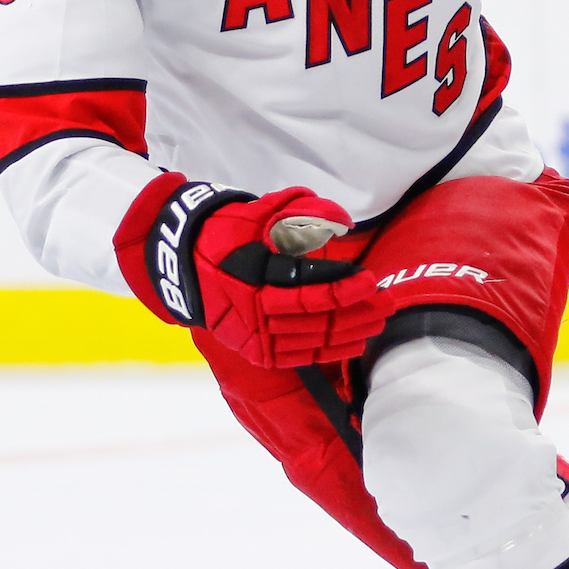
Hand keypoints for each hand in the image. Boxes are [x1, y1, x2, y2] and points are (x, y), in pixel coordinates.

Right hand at [116, 180, 391, 366]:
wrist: (182, 266)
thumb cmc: (225, 233)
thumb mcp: (257, 212)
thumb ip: (301, 210)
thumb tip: (342, 220)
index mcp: (252, 275)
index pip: (307, 288)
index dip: (342, 288)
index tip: (369, 280)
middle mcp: (253, 310)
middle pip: (315, 317)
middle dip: (356, 312)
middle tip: (386, 303)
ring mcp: (253, 336)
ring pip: (311, 339)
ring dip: (349, 332)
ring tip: (376, 322)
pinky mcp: (255, 352)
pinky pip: (298, 357)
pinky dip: (327, 352)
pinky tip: (353, 344)